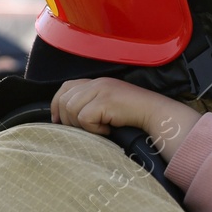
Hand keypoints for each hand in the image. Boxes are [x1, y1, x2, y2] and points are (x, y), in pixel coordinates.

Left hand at [52, 78, 200, 161]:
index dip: (57, 104)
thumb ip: (90, 103)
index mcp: (96, 82)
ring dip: (82, 125)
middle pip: (65, 101)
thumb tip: (64, 118)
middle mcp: (96, 83)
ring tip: (99, 128)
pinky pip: (85, 118)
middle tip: (86, 129)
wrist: (155, 113)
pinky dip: (94, 129)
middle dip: (69, 119)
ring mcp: (100, 90)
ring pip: (72, 110)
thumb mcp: (108, 104)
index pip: (65, 87)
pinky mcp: (104, 101)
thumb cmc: (133, 114)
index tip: (58, 120)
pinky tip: (107, 129)